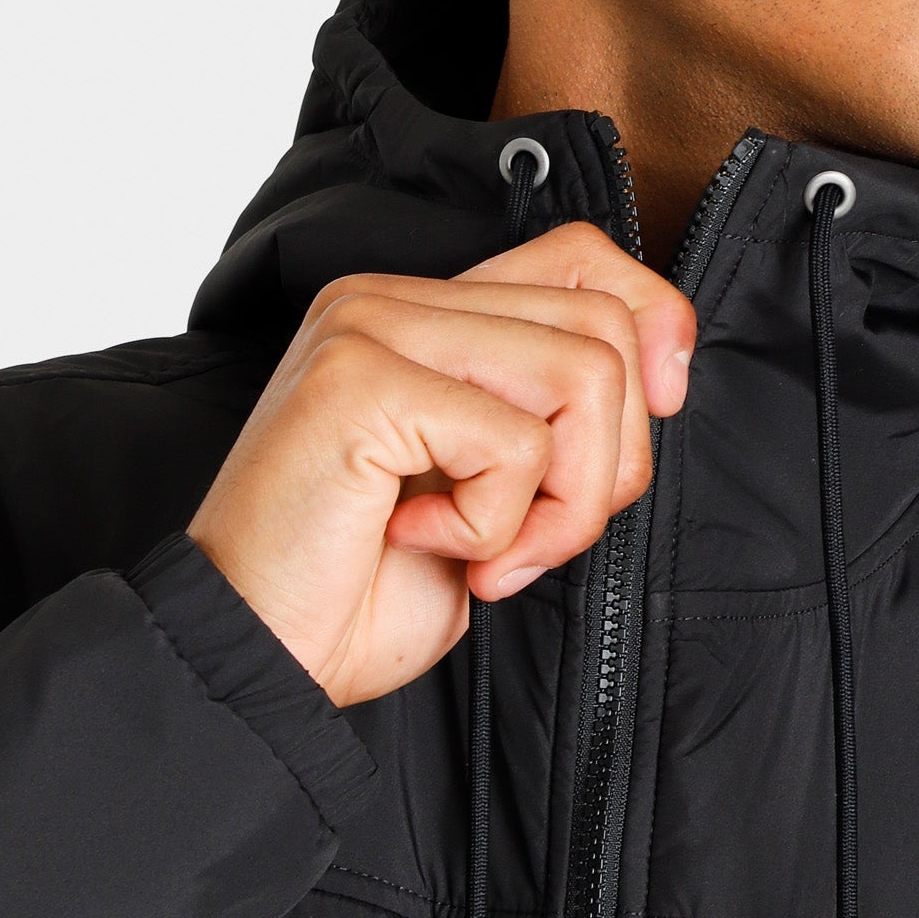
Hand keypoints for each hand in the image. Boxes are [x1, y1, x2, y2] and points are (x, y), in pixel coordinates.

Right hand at [187, 223, 695, 706]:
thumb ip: (552, 413)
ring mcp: (370, 328)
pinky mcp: (361, 380)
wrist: (252, 662)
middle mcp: (390, 298)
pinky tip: (421, 543)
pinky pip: (516, 443)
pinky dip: (495, 524)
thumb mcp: (492, 488)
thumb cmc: (362, 590)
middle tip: (533, 543)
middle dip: (610, 463)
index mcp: (420, 310)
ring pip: (582, 376)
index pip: (581, 255)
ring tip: (490, 554)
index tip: (659, 409)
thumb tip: (665, 367)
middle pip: (603, 327)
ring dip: (565, 503)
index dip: (653, 322)